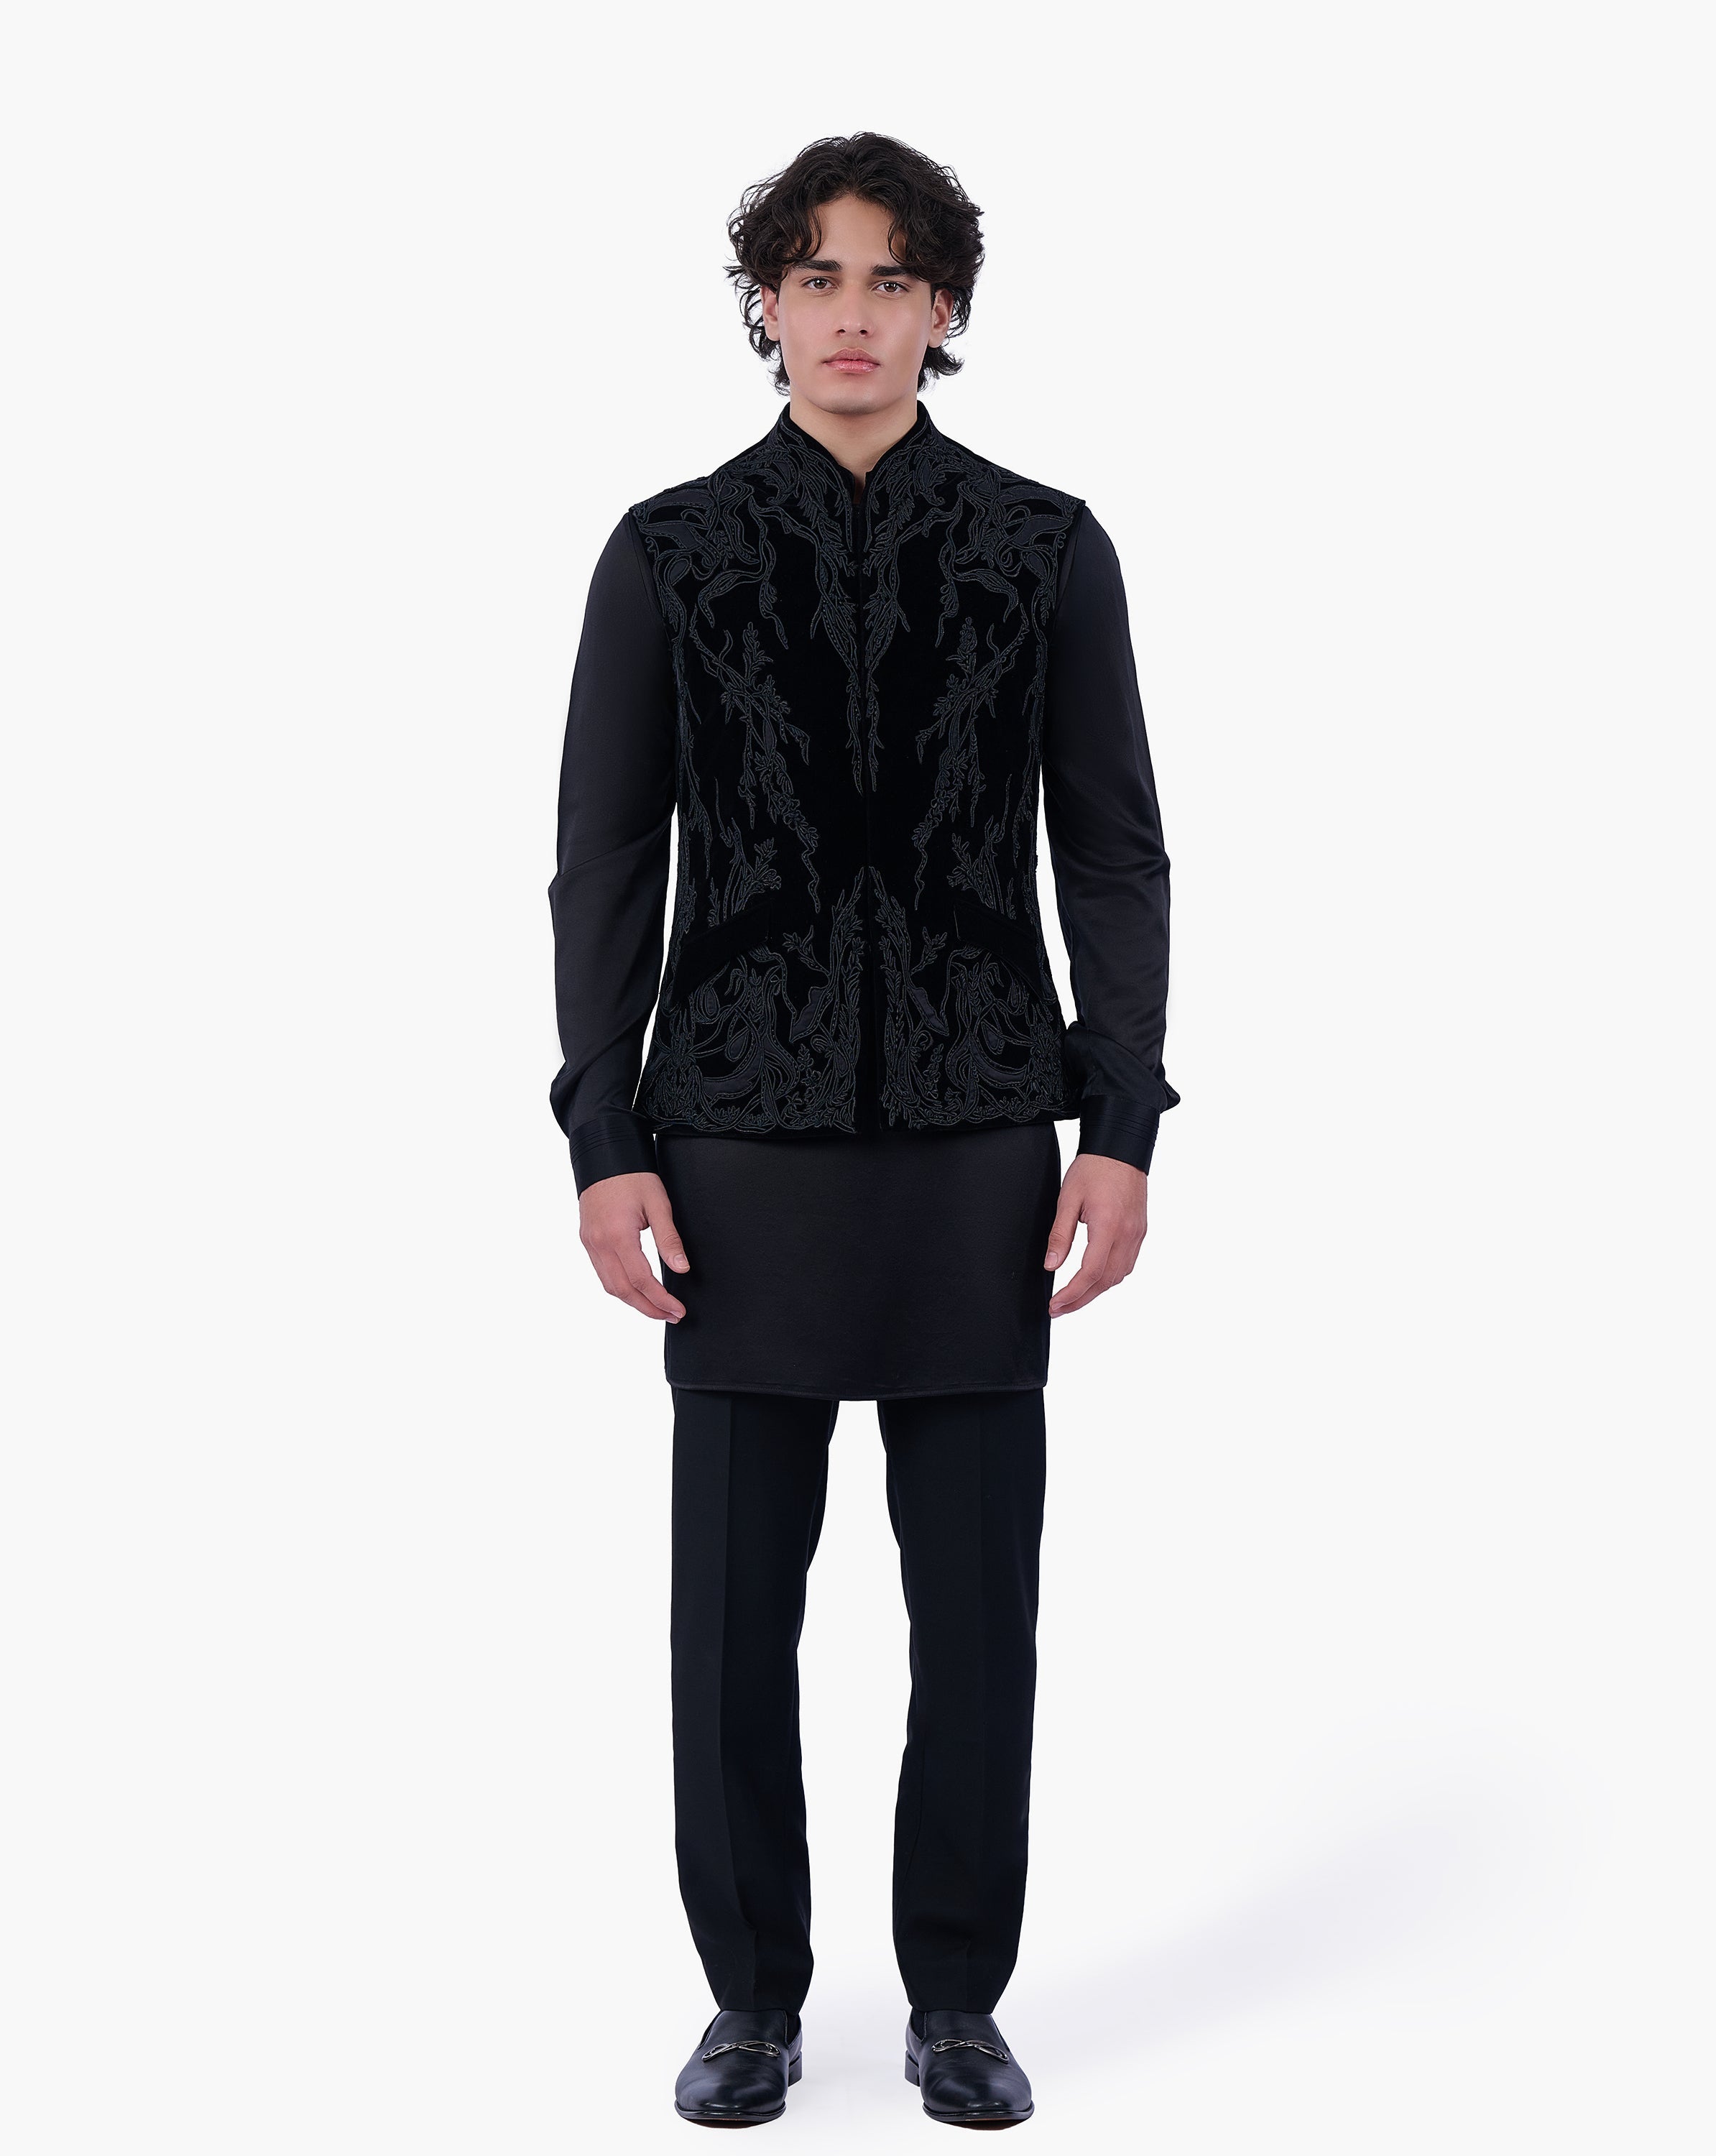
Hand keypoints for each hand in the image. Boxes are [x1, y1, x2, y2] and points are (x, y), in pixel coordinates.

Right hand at [578, 1171, 689, 1321]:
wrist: (604, 1158)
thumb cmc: (633, 1177)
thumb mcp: (658, 1204)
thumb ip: (669, 1238)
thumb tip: (682, 1268)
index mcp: (618, 1235)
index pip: (641, 1280)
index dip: (660, 1300)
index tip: (678, 1310)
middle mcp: (599, 1244)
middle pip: (623, 1290)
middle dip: (648, 1308)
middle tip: (671, 1315)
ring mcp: (590, 1243)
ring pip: (609, 1286)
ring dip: (633, 1302)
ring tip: (656, 1308)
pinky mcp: (587, 1241)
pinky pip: (602, 1273)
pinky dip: (619, 1287)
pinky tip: (635, 1290)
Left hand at [1043, 1152, 1147, 1315]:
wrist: (1121, 1149)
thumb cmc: (1094, 1169)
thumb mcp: (1068, 1199)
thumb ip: (1060, 1235)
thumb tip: (1051, 1265)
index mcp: (1108, 1227)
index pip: (1090, 1273)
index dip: (1072, 1294)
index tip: (1055, 1305)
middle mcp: (1127, 1235)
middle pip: (1106, 1281)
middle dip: (1081, 1300)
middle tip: (1059, 1309)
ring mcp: (1137, 1234)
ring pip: (1119, 1275)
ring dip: (1097, 1291)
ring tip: (1074, 1298)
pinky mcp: (1140, 1231)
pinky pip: (1128, 1263)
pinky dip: (1111, 1277)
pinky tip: (1096, 1279)